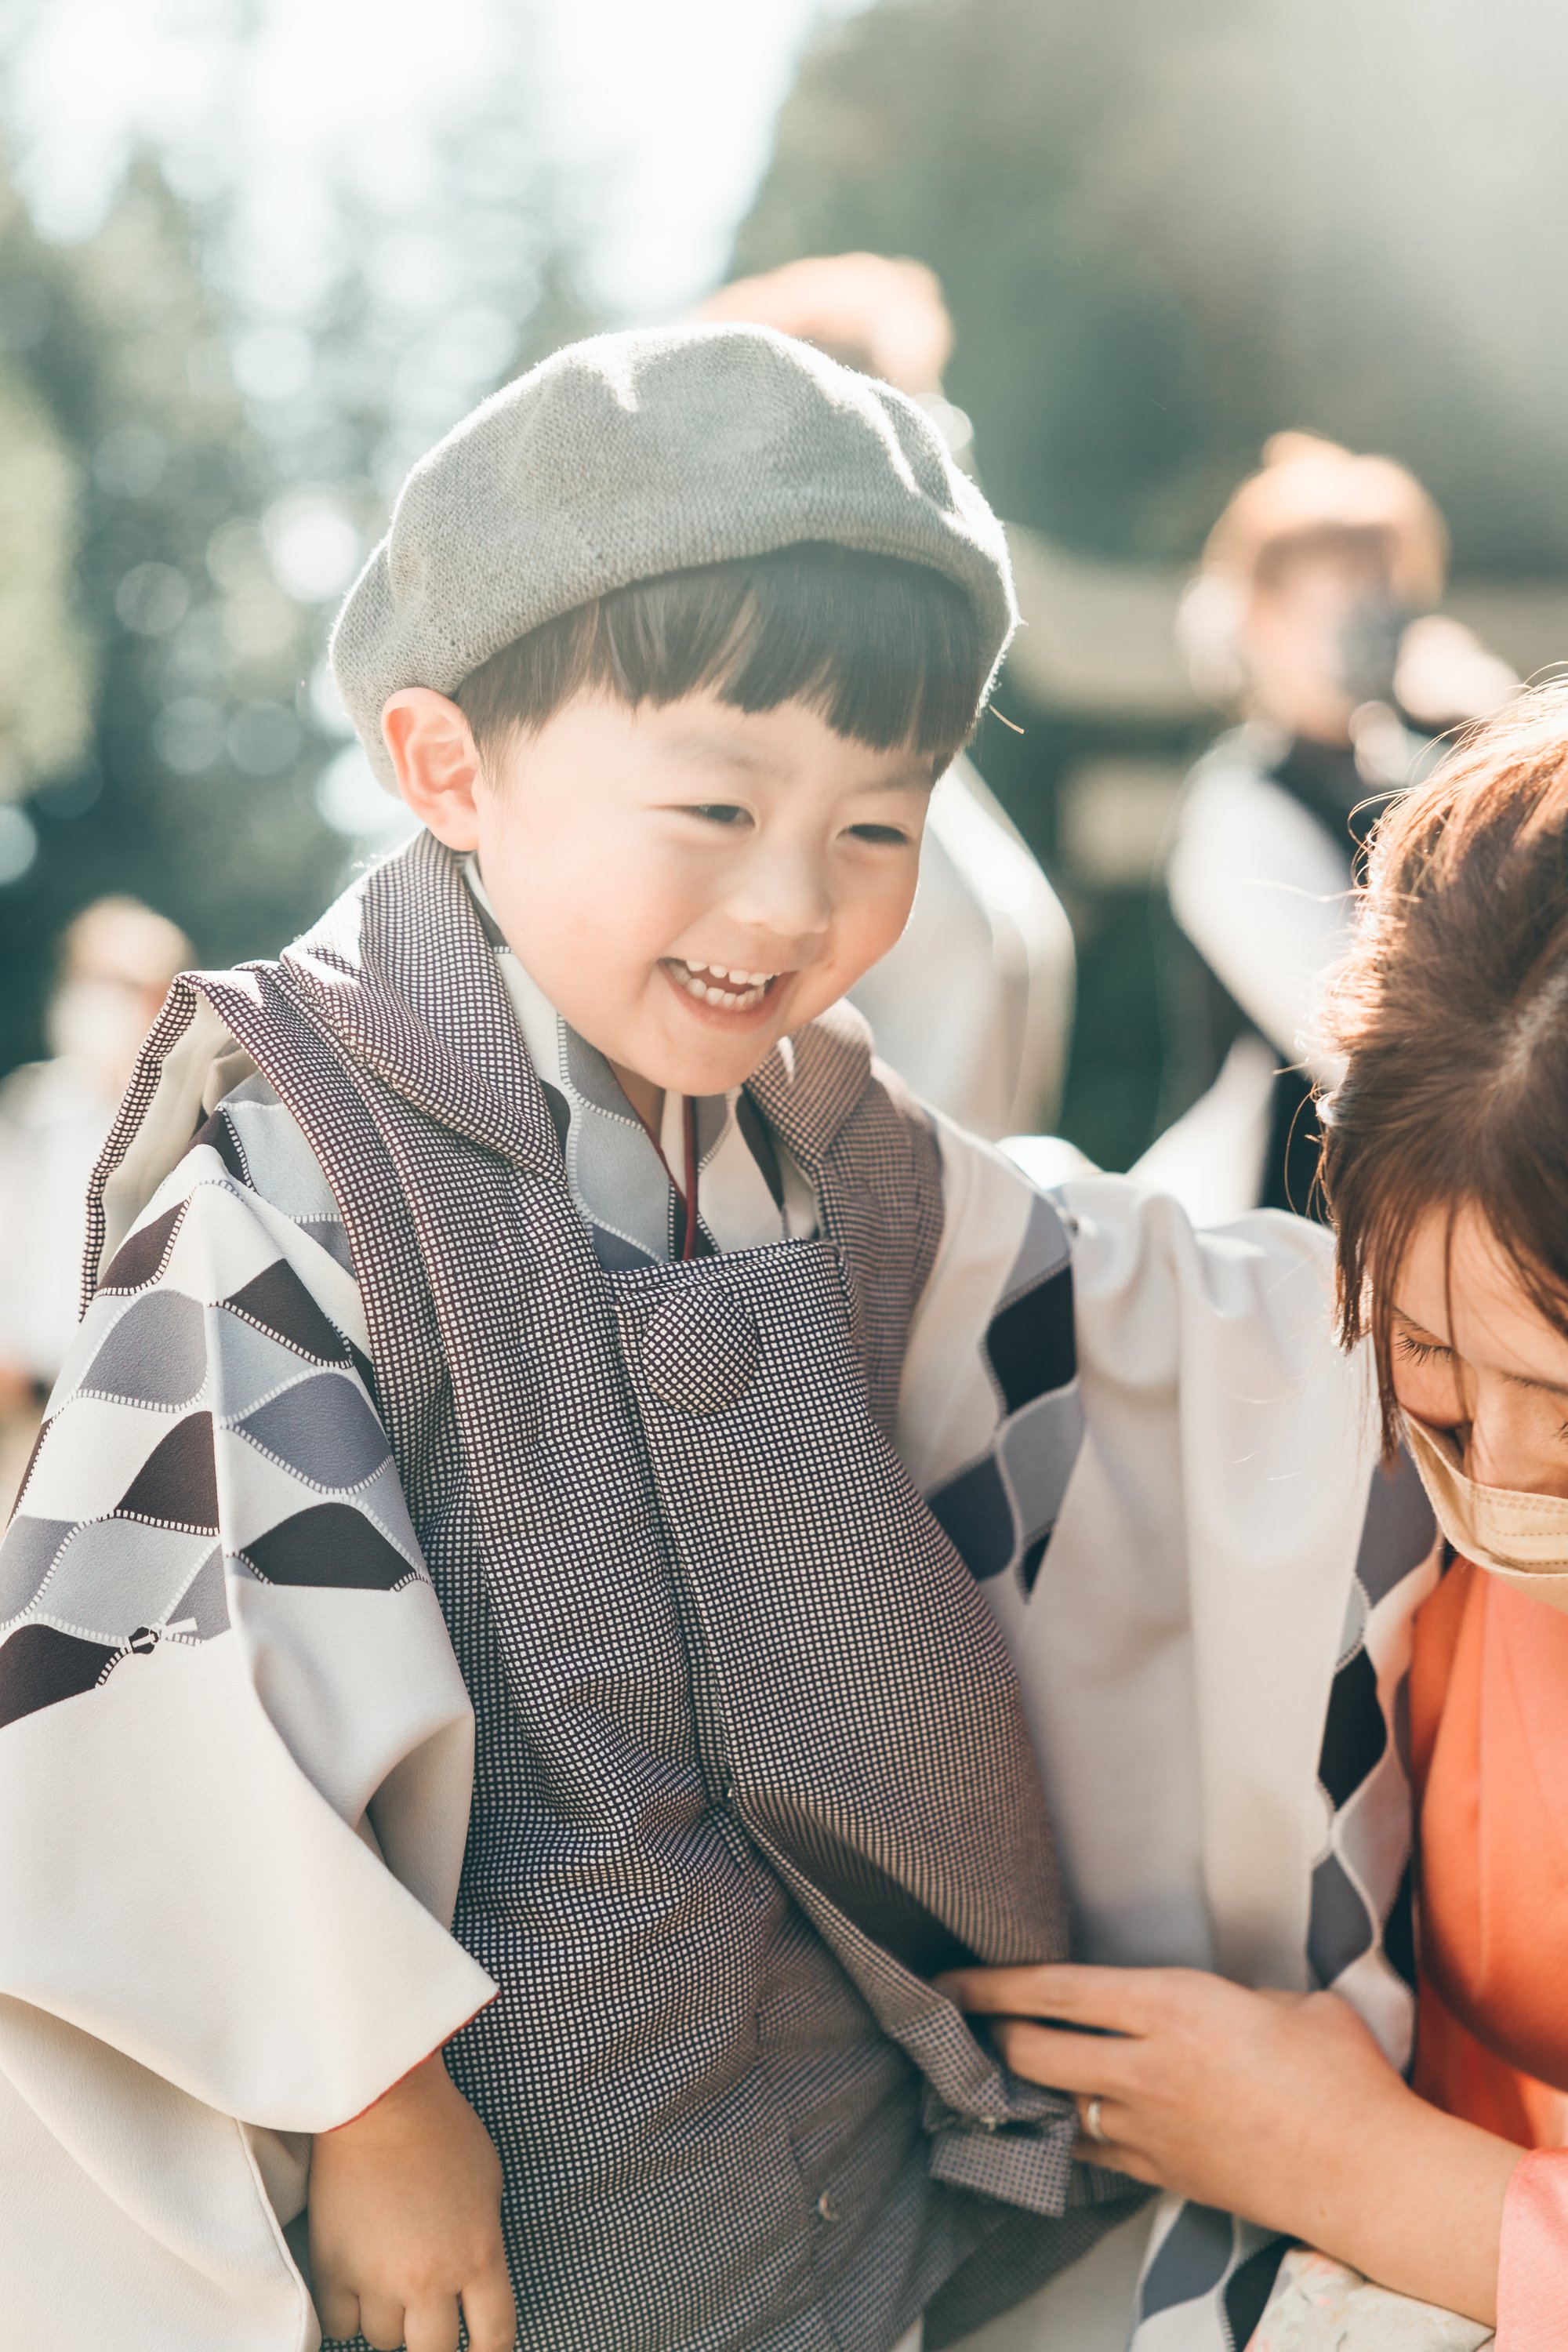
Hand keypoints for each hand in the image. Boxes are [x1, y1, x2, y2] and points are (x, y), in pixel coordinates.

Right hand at [309, 2051, 515, 2351]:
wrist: (380, 2099)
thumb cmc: (442, 2128)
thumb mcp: (488, 2182)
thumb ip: (483, 2239)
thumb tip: (476, 2281)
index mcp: (479, 2254)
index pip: (495, 2335)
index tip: (482, 2351)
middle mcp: (430, 2277)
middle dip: (435, 2338)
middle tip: (429, 2318)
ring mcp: (377, 2277)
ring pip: (384, 2339)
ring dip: (392, 2318)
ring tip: (389, 2280)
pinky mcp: (331, 2268)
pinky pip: (340, 2324)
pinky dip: (349, 2310)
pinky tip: (356, 2282)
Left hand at [936, 1962, 1516, 2324]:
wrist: (1369, 2174)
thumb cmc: (1342, 2076)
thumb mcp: (1286, 2002)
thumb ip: (1234, 1996)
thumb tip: (1215, 2006)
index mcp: (1174, 2005)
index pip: (1057, 1988)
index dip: (993, 1982)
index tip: (952, 1976)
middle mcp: (1147, 2066)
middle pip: (1033, 2050)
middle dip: (985, 2034)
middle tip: (956, 2021)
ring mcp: (1150, 2129)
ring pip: (1053, 2104)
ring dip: (1014, 2088)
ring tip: (983, 2070)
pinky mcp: (1163, 2176)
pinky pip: (1089, 2154)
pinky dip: (1059, 2134)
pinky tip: (1044, 2124)